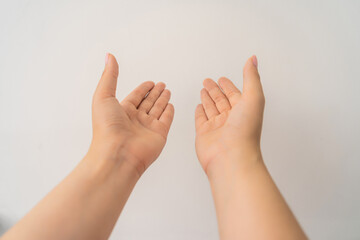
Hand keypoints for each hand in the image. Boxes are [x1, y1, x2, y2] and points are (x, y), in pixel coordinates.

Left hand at [89, 53, 173, 175]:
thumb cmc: (106, 129)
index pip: (135, 97)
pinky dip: (169, 112)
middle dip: (154, 93)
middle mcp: (135, 119)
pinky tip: (171, 105)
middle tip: (161, 85)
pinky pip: (166, 120)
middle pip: (147, 102)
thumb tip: (109, 56)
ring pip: (157, 109)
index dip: (142, 89)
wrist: (117, 154)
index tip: (149, 83)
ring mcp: (147, 127)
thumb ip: (109, 76)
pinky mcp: (159, 134)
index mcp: (121, 111)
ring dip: (162, 100)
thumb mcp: (103, 96)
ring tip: (167, 91)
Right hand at [195, 56, 264, 173]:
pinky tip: (199, 106)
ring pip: (211, 108)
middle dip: (215, 89)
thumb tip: (253, 59)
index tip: (223, 78)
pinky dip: (200, 112)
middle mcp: (231, 118)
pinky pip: (201, 119)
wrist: (231, 157)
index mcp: (243, 110)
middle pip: (221, 100)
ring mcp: (217, 126)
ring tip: (203, 89)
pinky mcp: (204, 133)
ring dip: (207, 98)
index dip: (229, 85)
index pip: (234, 94)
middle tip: (209, 81)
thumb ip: (251, 77)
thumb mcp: (253, 98)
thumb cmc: (245, 131)